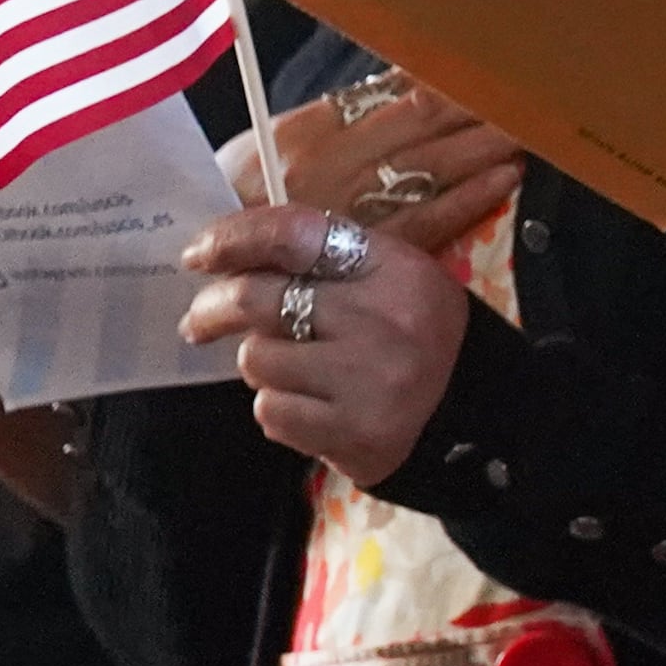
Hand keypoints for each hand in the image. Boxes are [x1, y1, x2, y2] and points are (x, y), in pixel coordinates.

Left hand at [180, 205, 469, 489]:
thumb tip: (225, 257)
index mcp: (395, 267)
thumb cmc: (408, 332)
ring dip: (264, 365)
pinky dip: (280, 410)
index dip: (236, 237)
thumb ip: (319, 263)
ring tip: (300, 371)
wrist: (467, 410)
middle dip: (213, 310)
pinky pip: (272, 413)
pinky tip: (314, 408)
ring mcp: (371, 377)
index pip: (297, 234)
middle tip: (199, 322)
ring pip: (258, 360)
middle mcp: (386, 318)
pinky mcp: (356, 431)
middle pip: (258, 299)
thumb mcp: (384, 278)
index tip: (198, 253)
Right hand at [231, 76, 525, 258]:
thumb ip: (332, 118)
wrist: (204, 274)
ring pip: (432, 166)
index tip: (491, 63)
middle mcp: (333, 163)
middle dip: (479, 105)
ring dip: (485, 144)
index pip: (392, 92)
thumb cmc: (236, 202)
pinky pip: (426, 219)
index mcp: (307, 129)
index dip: (448, 78)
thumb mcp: (265, 147)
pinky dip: (470, 195)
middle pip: (421, 124)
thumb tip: (399, 81)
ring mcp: (351, 208)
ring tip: (531, 125)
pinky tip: (506, 176)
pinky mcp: (363, 253)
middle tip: (532, 88)